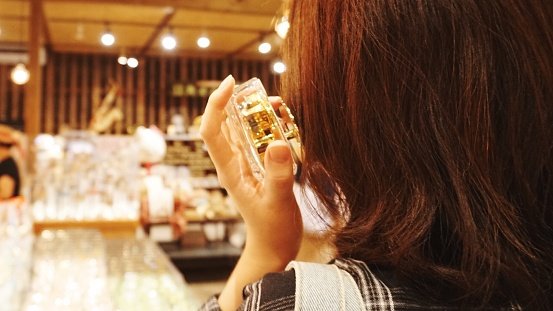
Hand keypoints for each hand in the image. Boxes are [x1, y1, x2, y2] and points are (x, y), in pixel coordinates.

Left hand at [200, 75, 302, 263]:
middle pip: (225, 124)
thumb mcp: (278, 201)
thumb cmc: (273, 229)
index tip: (231, 82)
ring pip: (242, 130)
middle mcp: (233, 164)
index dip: (216, 104)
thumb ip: (279, 175)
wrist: (275, 247)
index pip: (211, 130)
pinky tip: (286, 124)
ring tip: (278, 105)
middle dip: (238, 103)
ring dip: (256, 113)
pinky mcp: (258, 168)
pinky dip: (269, 127)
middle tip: (262, 92)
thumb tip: (277, 143)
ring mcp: (245, 165)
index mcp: (229, 170)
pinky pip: (258, 140)